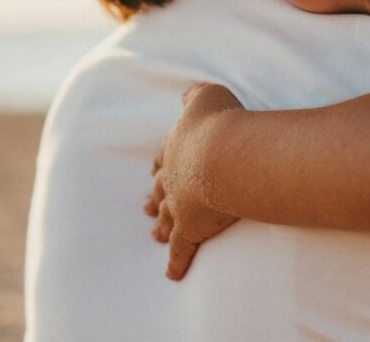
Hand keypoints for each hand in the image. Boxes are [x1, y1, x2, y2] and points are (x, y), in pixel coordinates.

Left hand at [144, 82, 242, 279]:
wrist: (223, 154)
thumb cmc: (219, 121)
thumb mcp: (206, 95)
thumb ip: (194, 94)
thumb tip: (186, 94)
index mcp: (176, 147)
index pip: (165, 156)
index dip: (161, 163)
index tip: (155, 169)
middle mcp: (172, 176)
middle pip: (160, 189)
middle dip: (154, 197)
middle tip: (145, 206)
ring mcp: (179, 205)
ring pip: (165, 219)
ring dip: (160, 226)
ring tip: (154, 234)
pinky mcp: (190, 229)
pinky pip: (180, 249)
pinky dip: (176, 262)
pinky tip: (172, 274)